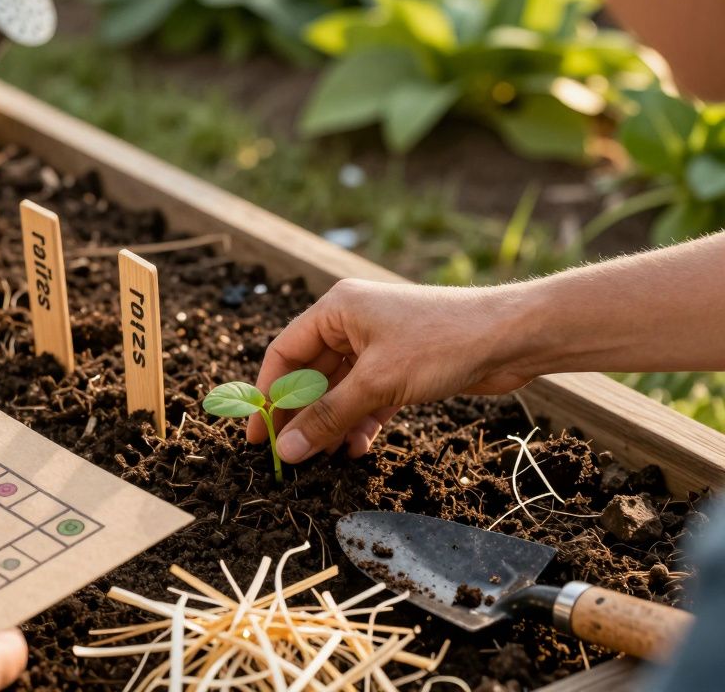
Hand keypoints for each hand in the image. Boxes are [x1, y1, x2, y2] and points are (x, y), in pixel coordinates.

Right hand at [249, 279, 535, 462]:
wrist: (511, 337)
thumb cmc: (443, 342)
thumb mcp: (377, 383)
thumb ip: (328, 417)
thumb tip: (287, 449)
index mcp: (336, 309)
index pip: (284, 353)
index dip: (266, 395)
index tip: (257, 434)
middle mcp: (352, 323)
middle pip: (309, 375)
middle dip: (300, 416)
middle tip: (287, 455)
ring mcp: (377, 346)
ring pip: (339, 391)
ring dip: (331, 424)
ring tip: (323, 459)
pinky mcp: (400, 367)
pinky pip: (366, 398)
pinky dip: (359, 423)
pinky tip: (356, 448)